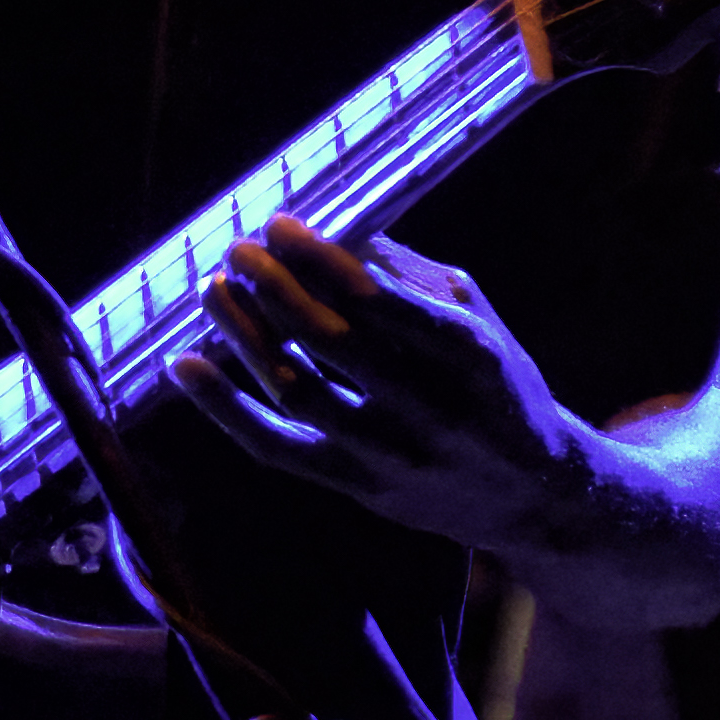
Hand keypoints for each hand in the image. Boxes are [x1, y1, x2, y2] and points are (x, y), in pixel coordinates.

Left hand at [162, 216, 585, 551]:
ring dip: (244, 336)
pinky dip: (225, 407)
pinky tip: (185, 366)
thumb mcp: (478, 324)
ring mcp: (390, 455)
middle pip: (332, 342)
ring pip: (297, 390)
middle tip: (238, 249)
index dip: (319, 260)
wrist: (534, 496)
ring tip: (213, 289)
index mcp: (469, 355)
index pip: (379, 301)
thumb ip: (412, 277)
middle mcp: (431, 409)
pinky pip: (277, 447)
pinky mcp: (357, 487)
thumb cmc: (497, 387)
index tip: (276, 224)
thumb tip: (336, 232)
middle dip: (275, 288)